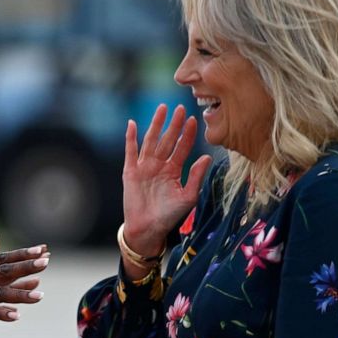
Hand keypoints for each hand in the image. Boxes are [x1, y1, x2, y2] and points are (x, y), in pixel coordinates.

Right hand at [122, 104, 211, 257]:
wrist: (148, 228)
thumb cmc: (169, 216)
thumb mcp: (188, 196)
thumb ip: (196, 177)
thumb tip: (207, 158)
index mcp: (173, 170)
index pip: (182, 147)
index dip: (188, 134)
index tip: (195, 120)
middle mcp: (159, 165)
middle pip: (167, 140)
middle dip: (174, 125)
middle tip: (181, 108)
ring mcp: (144, 166)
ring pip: (151, 140)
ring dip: (155, 125)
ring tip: (162, 109)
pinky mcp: (130, 171)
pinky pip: (130, 151)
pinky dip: (130, 138)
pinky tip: (132, 124)